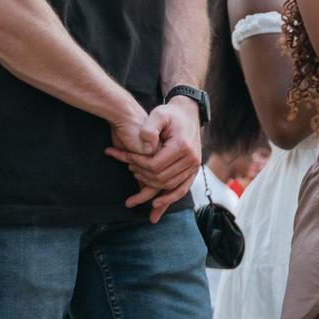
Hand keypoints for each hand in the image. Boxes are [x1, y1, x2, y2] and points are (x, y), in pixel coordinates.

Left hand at [105, 98, 200, 221]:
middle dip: (141, 174)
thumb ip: (149, 129)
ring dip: (151, 186)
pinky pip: (182, 189)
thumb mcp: (158, 114)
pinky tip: (156, 205)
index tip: (125, 158)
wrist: (189, 114)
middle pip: (161, 177)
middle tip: (128, 167)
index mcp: (182, 146)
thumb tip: (146, 149)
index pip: (155, 165)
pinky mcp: (193, 171)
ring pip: (170, 185)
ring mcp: (194, 166)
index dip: (137, 163)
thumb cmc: (170, 114)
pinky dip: (169, 198)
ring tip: (136, 177)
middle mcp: (191, 159)